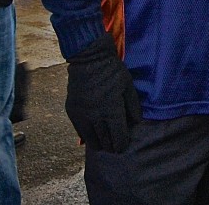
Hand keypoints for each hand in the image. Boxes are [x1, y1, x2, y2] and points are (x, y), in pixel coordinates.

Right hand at [65, 34, 141, 152]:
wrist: (88, 60)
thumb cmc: (112, 71)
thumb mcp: (128, 86)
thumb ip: (133, 106)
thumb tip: (136, 122)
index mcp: (112, 111)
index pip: (118, 137)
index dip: (122, 144)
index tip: (124, 146)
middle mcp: (96, 117)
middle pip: (105, 141)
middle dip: (111, 146)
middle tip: (115, 148)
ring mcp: (82, 115)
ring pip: (91, 139)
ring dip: (99, 143)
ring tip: (104, 145)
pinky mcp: (72, 112)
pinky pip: (80, 131)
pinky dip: (87, 135)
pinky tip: (92, 135)